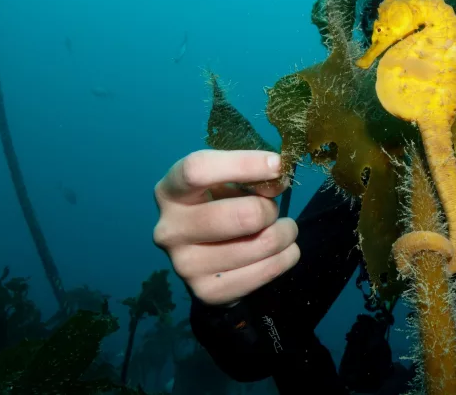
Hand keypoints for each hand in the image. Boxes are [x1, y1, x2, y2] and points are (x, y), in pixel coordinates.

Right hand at [153, 149, 299, 306]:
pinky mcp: (207, 292)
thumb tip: (278, 179)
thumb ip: (250, 176)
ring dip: (285, 233)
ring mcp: (185, 265)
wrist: (206, 259)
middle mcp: (170, 230)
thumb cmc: (218, 206)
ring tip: (282, 230)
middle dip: (270, 209)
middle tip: (274, 209)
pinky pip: (267, 271)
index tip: (277, 165)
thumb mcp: (226, 182)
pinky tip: (280, 251)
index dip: (243, 164)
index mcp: (169, 192)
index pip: (198, 170)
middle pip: (243, 215)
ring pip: (262, 244)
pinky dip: (286, 257)